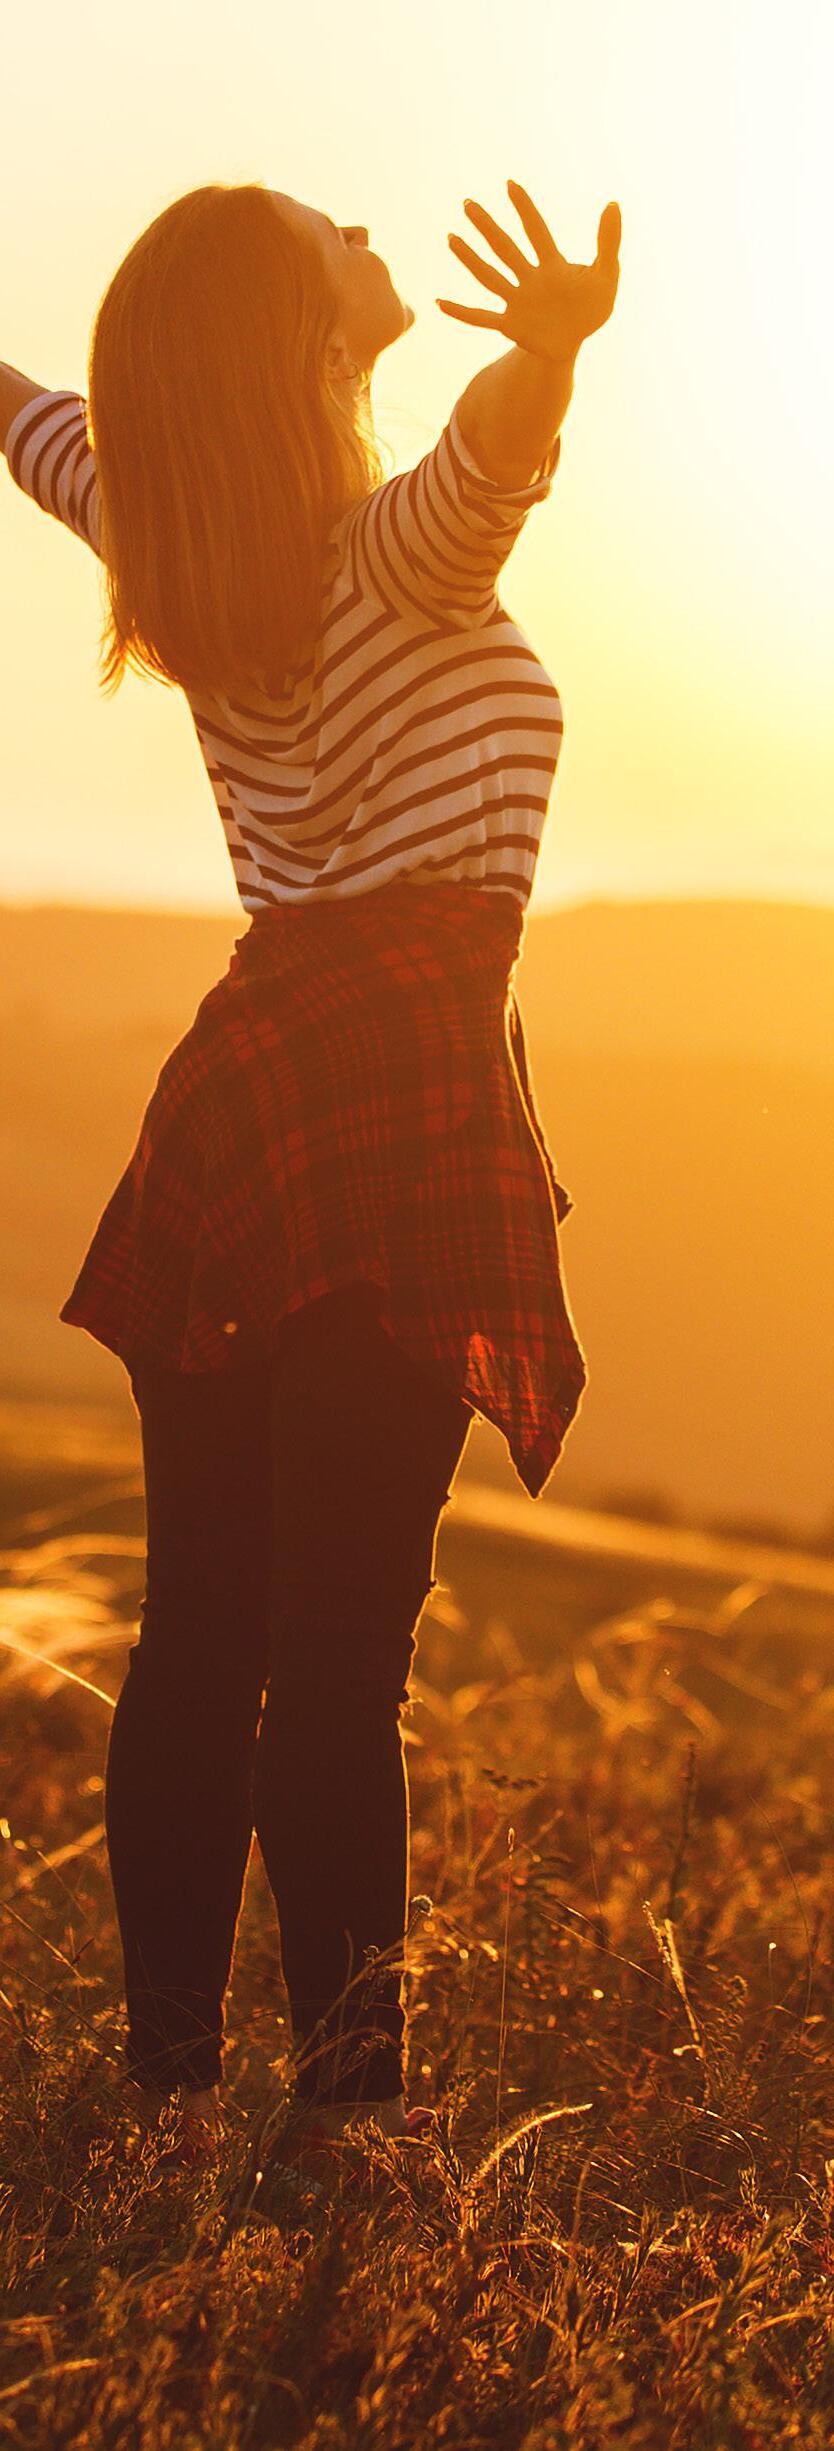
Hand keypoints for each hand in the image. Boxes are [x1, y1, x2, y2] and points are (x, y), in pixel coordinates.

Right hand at [437, 181, 621, 364]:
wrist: (575, 342)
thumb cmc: (591, 308)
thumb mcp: (606, 275)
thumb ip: (609, 242)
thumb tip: (613, 203)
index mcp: (552, 265)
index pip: (536, 230)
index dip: (525, 208)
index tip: (510, 184)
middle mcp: (529, 278)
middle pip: (505, 248)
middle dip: (486, 227)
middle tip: (468, 204)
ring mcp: (517, 301)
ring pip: (489, 276)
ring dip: (470, 258)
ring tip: (451, 238)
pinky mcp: (510, 326)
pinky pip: (481, 317)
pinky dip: (461, 312)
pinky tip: (440, 303)